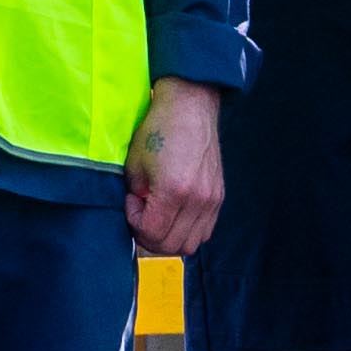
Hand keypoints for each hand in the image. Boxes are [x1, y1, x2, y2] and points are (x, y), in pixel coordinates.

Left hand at [124, 81, 227, 255]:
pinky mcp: (218, 197)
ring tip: (158, 214)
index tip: (131, 201)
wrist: (190, 105)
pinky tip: (174, 212)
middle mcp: (197, 200)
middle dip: (149, 235)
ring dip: (169, 238)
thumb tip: (139, 212)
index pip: (151, 233)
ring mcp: (211, 200)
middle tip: (141, 212)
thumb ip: (135, 195)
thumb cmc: (159, 129)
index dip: (134, 223)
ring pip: (190, 244)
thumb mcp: (135, 162)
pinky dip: (187, 231)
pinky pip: (204, 231)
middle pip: (171, 245)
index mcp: (173, 190)